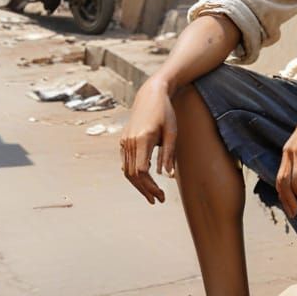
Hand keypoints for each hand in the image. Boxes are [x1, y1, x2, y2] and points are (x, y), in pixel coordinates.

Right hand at [119, 78, 175, 204]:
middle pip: (133, 174)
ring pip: (127, 171)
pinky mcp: (123, 141)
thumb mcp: (172, 132)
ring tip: (151, 195)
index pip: (142, 171)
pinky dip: (133, 175)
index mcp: (142, 139)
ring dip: (138, 185)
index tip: (161, 195)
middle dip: (145, 190)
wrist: (150, 95)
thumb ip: (169, 154)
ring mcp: (124, 141)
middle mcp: (130, 142)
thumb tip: (167, 176)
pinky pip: (125, 163)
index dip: (150, 187)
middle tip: (157, 200)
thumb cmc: (165, 112)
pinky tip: (143, 182)